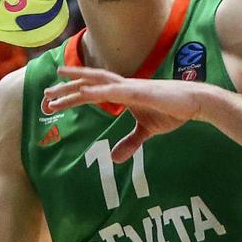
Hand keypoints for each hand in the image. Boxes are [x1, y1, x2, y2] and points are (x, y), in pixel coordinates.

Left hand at [47, 65, 206, 160]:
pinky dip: (97, 89)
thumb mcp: (147, 130)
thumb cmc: (173, 111)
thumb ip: (130, 142)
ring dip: (74, 87)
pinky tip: (84, 91)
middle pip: (90, 82)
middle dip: (68, 86)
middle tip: (46, 92)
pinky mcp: (139, 92)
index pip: (95, 88)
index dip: (76, 90)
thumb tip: (114, 159)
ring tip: (55, 90)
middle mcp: (124, 85)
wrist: (196, 102)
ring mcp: (130, 87)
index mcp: (125, 92)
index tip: (56, 95)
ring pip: (96, 84)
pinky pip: (113, 90)